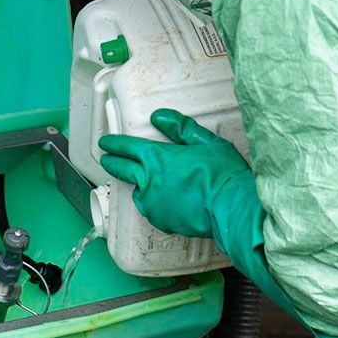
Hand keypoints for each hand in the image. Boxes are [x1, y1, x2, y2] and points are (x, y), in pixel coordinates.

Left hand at [98, 108, 250, 237]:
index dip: (114, 144)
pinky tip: (160, 201)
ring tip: (139, 181)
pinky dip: (151, 203)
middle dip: (112, 162)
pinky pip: (150, 210)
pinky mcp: (163, 221)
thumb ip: (179, 127)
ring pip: (136, 192)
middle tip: (107, 158)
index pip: (127, 147)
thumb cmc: (222, 175)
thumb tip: (159, 117)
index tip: (106, 142)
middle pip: (122, 170)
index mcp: (157, 158)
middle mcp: (149, 181)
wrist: (231, 208)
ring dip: (135, 185)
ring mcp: (154, 204)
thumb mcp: (205, 141)